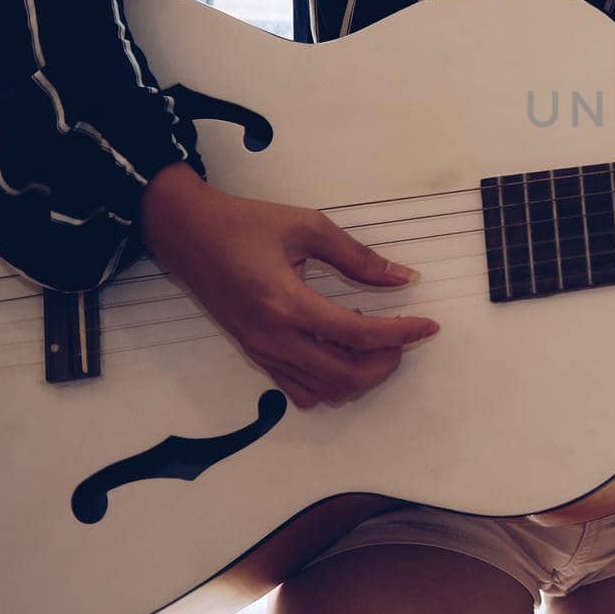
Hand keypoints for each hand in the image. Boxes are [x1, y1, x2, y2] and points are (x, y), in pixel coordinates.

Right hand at [138, 163, 439, 409]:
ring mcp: (261, 351)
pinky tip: (342, 351)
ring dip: (360, 374)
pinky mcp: (254, 353)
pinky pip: (298, 388)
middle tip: (405, 337)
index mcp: (287, 304)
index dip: (401, 333)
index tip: (428, 325)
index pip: (360, 334)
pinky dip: (330, 380)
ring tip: (377, 341)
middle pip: (345, 376)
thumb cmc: (242, 224)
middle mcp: (273, 337)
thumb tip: (402, 277)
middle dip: (386, 362)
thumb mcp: (307, 227)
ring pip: (324, 389)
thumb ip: (358, 257)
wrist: (186, 232)